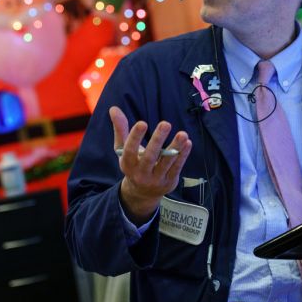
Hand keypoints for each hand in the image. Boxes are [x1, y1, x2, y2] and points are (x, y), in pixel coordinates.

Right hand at [111, 106, 191, 223]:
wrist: (142, 193)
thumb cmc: (133, 163)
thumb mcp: (123, 149)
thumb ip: (120, 128)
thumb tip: (113, 108)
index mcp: (127, 164)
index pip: (130, 150)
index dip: (135, 137)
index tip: (142, 123)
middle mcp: (141, 173)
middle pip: (150, 157)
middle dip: (157, 140)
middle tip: (165, 123)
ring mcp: (156, 180)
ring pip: (166, 162)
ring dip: (175, 147)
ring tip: (183, 134)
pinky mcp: (169, 182)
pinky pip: (177, 168)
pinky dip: (183, 156)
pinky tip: (188, 143)